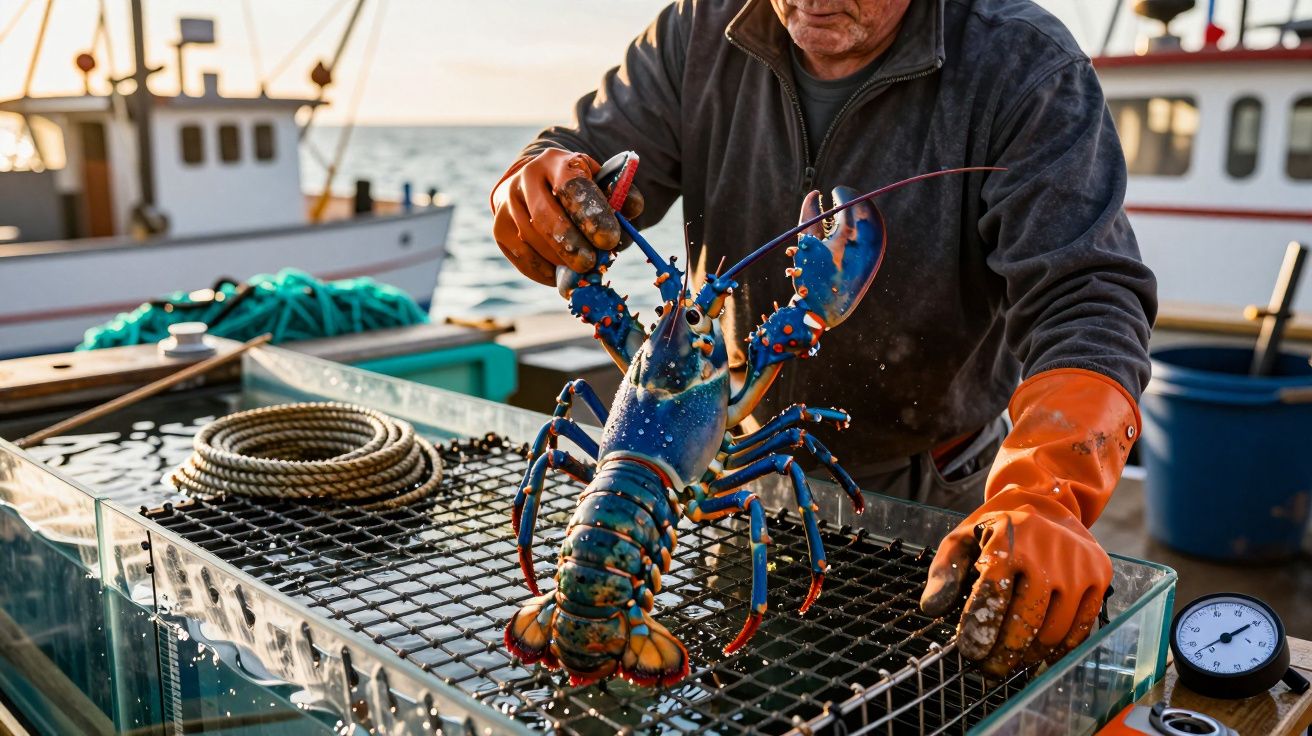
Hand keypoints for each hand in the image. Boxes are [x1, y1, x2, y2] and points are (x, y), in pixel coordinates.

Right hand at [490, 148, 643, 284]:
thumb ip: (621, 196)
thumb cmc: (578, 190)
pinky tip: (559, 277)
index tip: (609, 241)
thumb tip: (632, 209)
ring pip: (531, 239)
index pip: (572, 187)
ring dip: (557, 261)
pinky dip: (542, 271)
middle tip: (591, 265)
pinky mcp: (499, 227)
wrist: (538, 185)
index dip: (591, 216)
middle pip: (545, 216)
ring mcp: (508, 201)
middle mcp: (527, 176)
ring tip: (580, 273)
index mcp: (558, 162)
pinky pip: (520, 255)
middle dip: (571, 245)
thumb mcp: (602, 185)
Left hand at [919, 368, 1140, 677]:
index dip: (979, 630)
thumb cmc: (997, 526)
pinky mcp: (1099, 575)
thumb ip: (944, 571)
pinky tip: (1042, 657)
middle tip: (990, 669)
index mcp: (1007, 541)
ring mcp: (1077, 566)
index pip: (991, 597)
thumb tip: (932, 609)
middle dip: (1004, 652)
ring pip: (1055, 630)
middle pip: (1025, 620)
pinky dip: (1062, 649)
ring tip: (1013, 662)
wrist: (1049, 499)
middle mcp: (1046, 554)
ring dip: (1031, 655)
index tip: (969, 653)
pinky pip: (1082, 626)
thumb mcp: (962, 538)